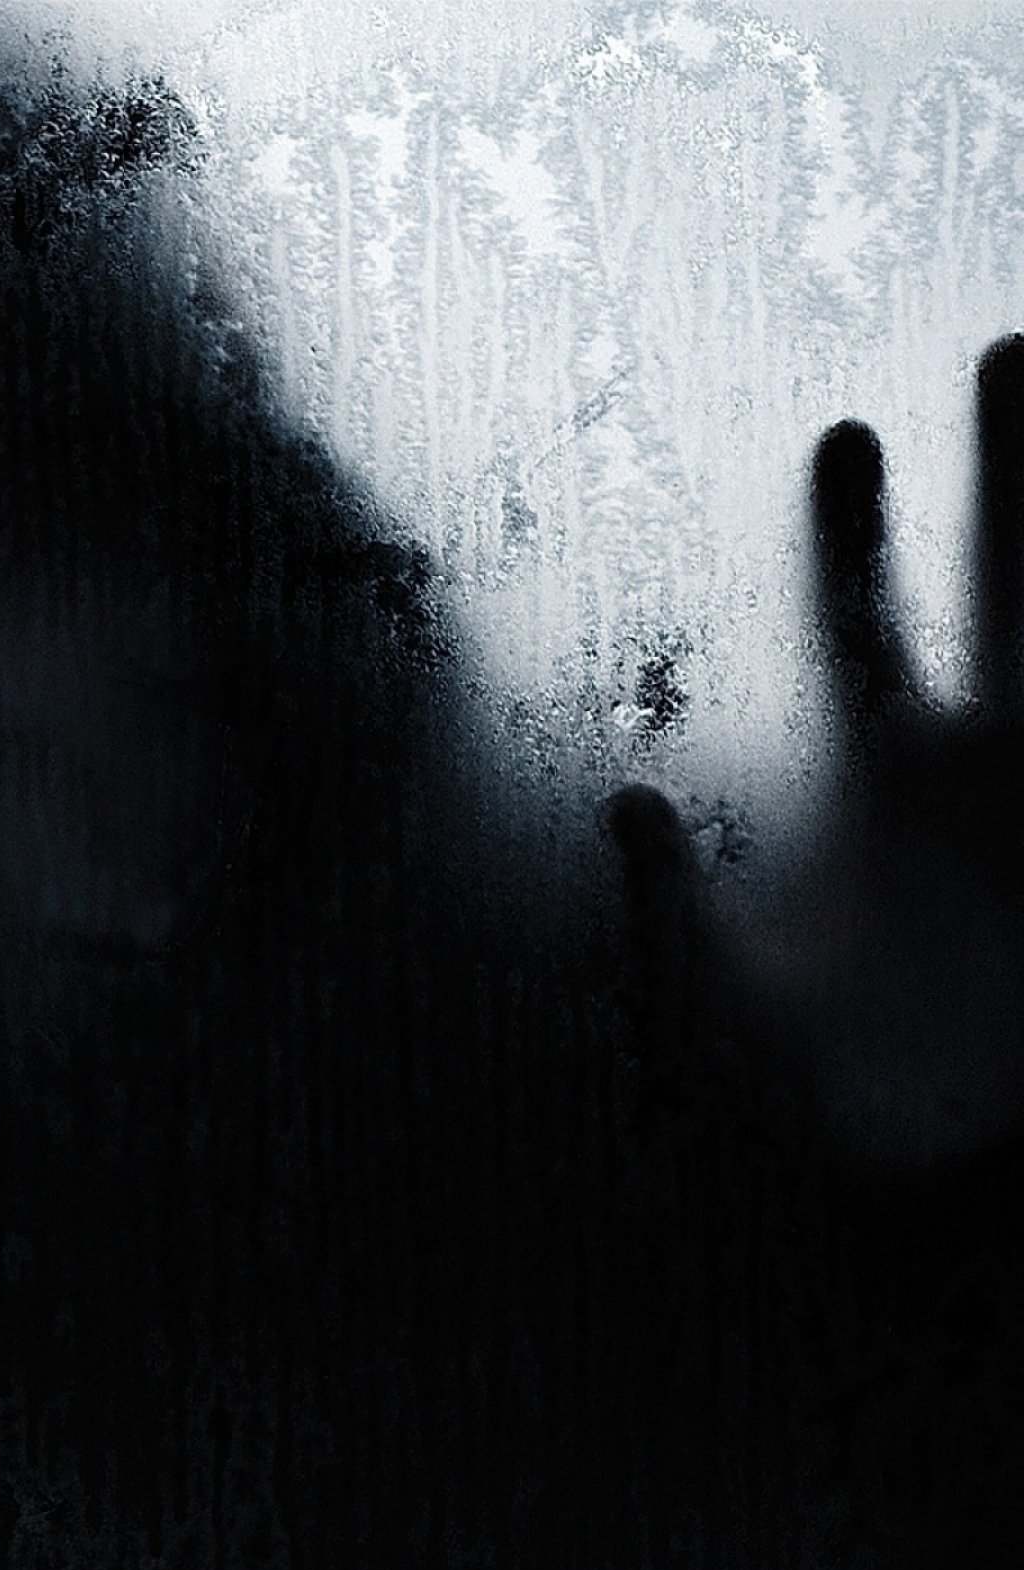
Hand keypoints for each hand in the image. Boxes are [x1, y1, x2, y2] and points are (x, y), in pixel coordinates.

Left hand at [610, 336, 1023, 1168]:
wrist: (938, 1186)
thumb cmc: (822, 1109)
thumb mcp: (719, 1008)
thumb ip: (670, 912)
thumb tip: (630, 797)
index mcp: (883, 782)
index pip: (866, 622)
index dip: (857, 531)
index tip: (845, 429)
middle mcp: (990, 766)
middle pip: (1012, 577)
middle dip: (1021, 465)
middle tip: (1014, 339)